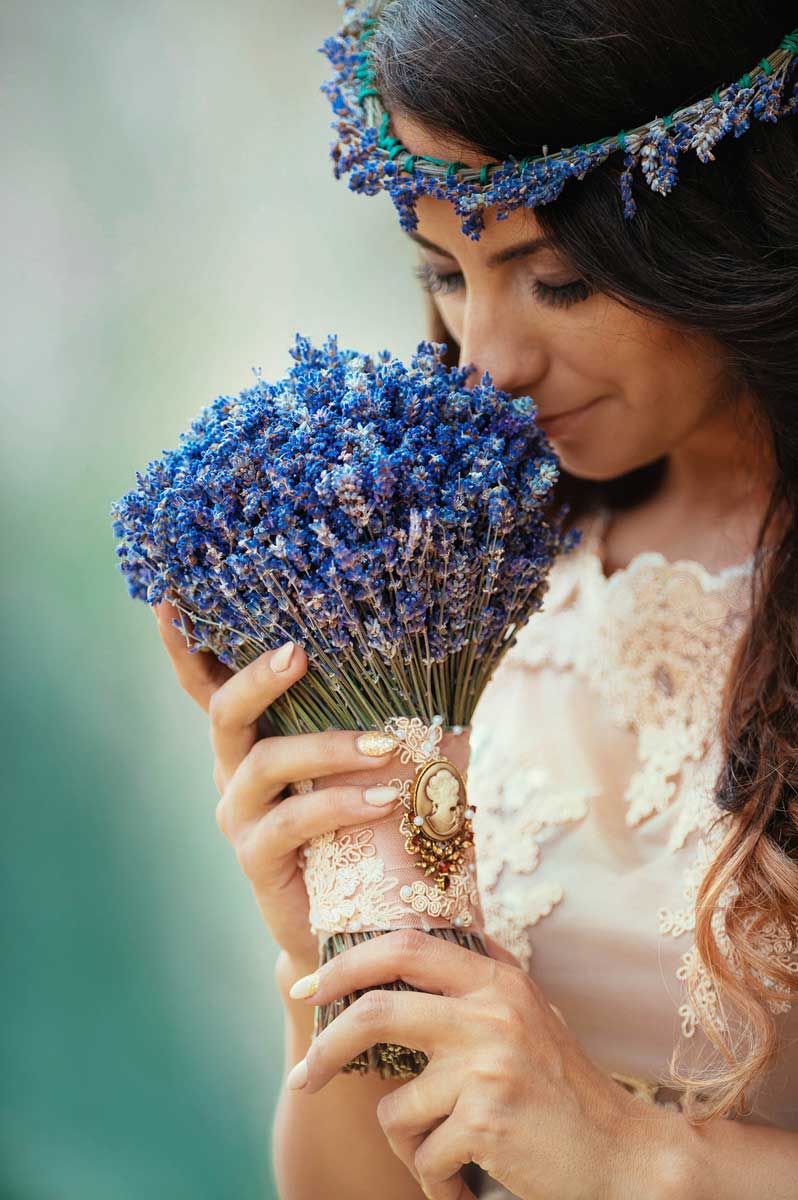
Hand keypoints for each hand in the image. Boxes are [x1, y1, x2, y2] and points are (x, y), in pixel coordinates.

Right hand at [153, 599, 400, 967]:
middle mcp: (234, 769)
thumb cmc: (369, 822)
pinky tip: (383, 799)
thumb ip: (379, 713)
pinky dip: (340, 803)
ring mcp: (241, 814)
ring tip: (387, 745)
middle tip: (301, 653)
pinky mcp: (258, 858)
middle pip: (225, 710)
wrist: (358, 918)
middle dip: (259, 675)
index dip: (185, 643)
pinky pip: (291, 822)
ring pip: (265, 763)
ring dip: (329, 746)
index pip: (208, 681)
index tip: (170, 597)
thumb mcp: (368, 760)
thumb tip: (438, 656)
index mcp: (253, 734)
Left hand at [283, 929, 679, 1199]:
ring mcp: (489, 1063)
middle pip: (376, 1011)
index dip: (348, 962)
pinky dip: (436, 1180)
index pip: (406, 945)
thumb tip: (392, 952)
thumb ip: (471, 983)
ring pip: (396, 1107)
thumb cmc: (560, 1089)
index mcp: (497, 980)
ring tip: (451, 1153)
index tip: (310, 986)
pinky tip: (468, 1182)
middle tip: (304, 1077)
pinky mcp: (487, 1119)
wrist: (622, 1155)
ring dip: (410, 1144)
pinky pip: (424, 1155)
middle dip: (326, 1047)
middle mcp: (493, 1011)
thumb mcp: (522, 1016)